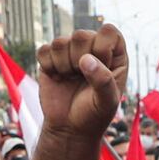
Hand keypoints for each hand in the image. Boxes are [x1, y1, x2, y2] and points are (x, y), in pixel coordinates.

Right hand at [34, 26, 128, 142]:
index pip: (109, 32)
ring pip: (61, 41)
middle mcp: (93, 49)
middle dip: (80, 59)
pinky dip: (49, 67)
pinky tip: (58, 78)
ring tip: (71, 80)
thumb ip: (102, 81)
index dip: (102, 47)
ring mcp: (70, 51)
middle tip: (83, 79)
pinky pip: (44, 50)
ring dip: (64, 66)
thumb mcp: (107, 102)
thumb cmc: (94, 114)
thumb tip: (85, 59)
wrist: (69, 127)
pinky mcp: (50, 57)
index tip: (101, 66)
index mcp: (115, 56)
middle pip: (82, 34)